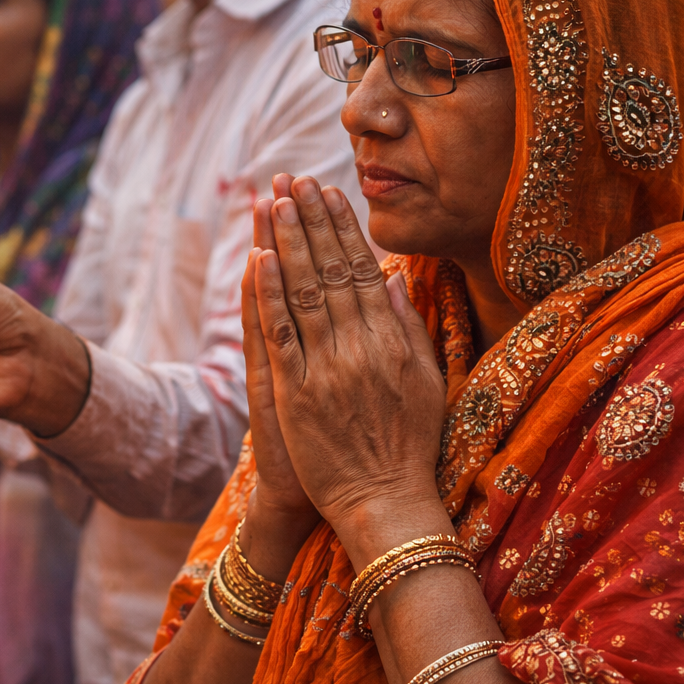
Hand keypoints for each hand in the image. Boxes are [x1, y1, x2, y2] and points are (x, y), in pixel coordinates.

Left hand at [250, 175, 446, 542]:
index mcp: (391, 342)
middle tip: (294, 179)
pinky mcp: (296, 394)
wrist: (385, 504)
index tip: (330, 191)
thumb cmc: (408, 447)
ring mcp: (327, 369)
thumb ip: (409, 329)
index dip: (343, 228)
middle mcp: (360, 348)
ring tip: (274, 201)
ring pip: (303, 292)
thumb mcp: (426, 383)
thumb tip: (390, 278)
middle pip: (330, 271)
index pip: (362, 270)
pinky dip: (267, 295)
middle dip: (311, 221)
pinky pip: (280, 335)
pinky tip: (257, 259)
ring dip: (286, 243)